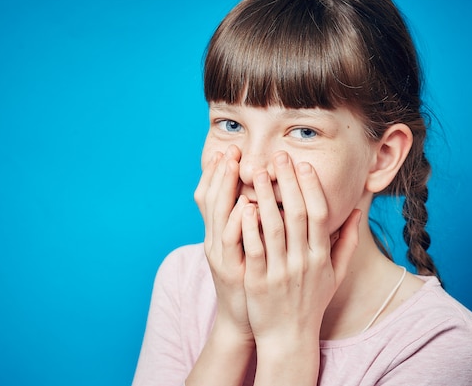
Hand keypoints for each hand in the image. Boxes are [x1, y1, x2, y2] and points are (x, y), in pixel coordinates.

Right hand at [194, 145, 252, 342]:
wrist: (247, 322)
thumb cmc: (253, 282)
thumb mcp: (246, 251)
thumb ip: (253, 224)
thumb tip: (259, 198)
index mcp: (221, 235)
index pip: (213, 197)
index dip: (219, 174)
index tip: (230, 151)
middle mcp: (215, 242)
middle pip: (212, 201)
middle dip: (220, 174)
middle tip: (230, 150)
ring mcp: (222, 256)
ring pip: (218, 217)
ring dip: (225, 189)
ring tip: (234, 166)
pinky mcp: (233, 271)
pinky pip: (232, 243)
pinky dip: (236, 223)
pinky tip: (245, 205)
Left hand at [241, 151, 359, 354]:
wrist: (289, 338)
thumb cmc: (311, 302)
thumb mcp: (334, 275)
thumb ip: (347, 243)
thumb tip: (356, 212)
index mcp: (321, 256)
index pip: (319, 214)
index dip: (311, 187)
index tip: (302, 165)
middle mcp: (303, 261)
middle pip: (296, 213)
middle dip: (287, 182)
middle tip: (278, 156)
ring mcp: (281, 271)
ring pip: (274, 226)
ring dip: (265, 196)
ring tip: (256, 172)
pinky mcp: (259, 281)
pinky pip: (255, 248)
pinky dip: (250, 226)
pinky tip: (243, 205)